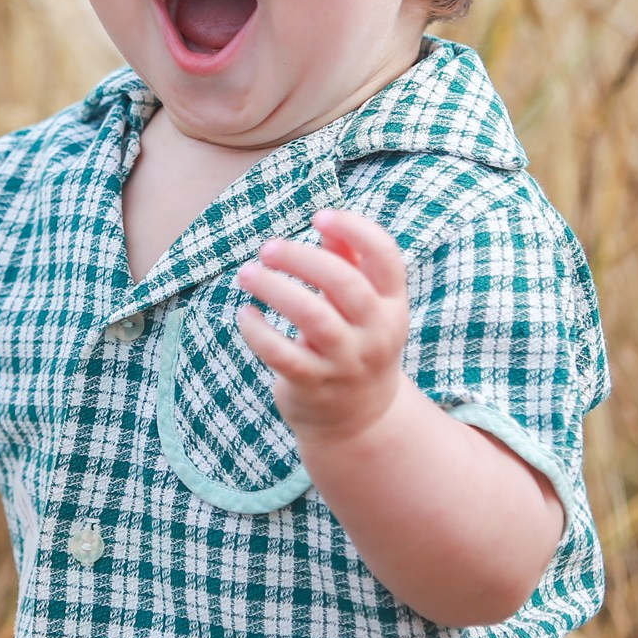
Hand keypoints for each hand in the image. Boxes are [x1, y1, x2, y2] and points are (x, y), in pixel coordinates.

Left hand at [234, 209, 411, 442]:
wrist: (360, 420)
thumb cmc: (355, 344)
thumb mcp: (364, 307)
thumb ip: (349, 264)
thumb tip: (327, 223)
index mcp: (392, 305)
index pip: (386, 258)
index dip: (355, 229)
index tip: (319, 216)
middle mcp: (376, 333)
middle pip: (345, 283)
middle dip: (301, 258)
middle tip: (267, 248)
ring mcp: (346, 362)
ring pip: (313, 316)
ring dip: (275, 288)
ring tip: (246, 274)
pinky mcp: (313, 384)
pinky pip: (282, 352)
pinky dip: (258, 330)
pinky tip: (246, 314)